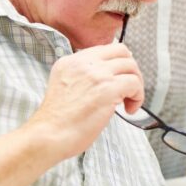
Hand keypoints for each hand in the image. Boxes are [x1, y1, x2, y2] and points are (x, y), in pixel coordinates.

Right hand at [26, 43, 144, 162]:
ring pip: (131, 66)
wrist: (48, 136)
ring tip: (128, 102)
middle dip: (131, 70)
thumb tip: (109, 79)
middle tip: (129, 89)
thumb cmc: (57, 121)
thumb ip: (83, 77)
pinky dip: (138, 97)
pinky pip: (135, 83)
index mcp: (70, 61)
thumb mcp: (65, 87)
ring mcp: (96, 74)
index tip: (121, 77)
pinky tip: (129, 109)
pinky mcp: (108, 88)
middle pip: (122, 52)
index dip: (118, 63)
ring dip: (136, 85)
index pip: (104, 49)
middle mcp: (83, 63)